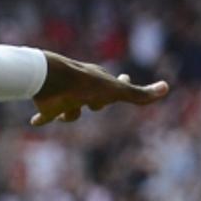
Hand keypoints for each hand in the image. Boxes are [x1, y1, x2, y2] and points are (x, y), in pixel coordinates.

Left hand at [30, 53, 169, 125]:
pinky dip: (42, 117)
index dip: (121, 84)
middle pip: (91, 96)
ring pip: (69, 109)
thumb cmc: (84, 85)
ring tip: (64, 116)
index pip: (113, 83)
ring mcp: (64, 96)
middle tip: (96, 103)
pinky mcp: (47, 104)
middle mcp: (81, 87)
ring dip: (68, 113)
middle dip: (95, 100)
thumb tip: (166, 87)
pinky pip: (45, 114)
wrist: (51, 79)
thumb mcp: (115, 92)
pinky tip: (35, 121)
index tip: (125, 78)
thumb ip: (139, 95)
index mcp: (98, 81)